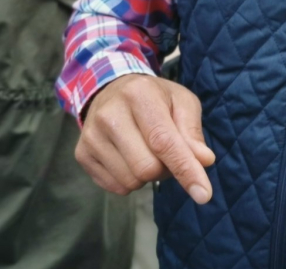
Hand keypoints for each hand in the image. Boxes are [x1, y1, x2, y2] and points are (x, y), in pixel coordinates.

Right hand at [75, 74, 215, 203]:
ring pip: (131, 181)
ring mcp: (91, 136)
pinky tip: (130, 157)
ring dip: (149, 176)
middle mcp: (109, 115)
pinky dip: (131, 180)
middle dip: (166, 169)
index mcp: (138, 95)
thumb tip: (204, 161)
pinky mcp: (82, 154)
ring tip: (147, 151)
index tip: (204, 195)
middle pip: (147, 168)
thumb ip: (192, 131)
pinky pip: (116, 187)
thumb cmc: (155, 98)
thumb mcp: (182, 102)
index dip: (186, 170)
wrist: (112, 91)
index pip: (164, 142)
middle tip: (168, 152)